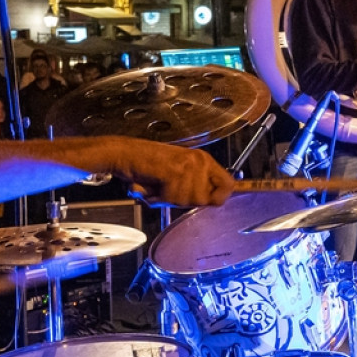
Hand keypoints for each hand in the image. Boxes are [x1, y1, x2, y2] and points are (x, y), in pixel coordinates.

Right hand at [106, 139, 234, 207]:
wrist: (127, 154)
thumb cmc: (148, 164)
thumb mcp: (180, 172)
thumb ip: (197, 184)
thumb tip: (212, 200)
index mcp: (203, 160)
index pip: (228, 184)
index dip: (220, 197)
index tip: (211, 201)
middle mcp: (200, 161)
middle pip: (205, 199)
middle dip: (186, 201)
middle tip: (170, 190)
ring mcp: (189, 166)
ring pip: (189, 200)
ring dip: (171, 199)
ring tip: (161, 186)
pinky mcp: (176, 171)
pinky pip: (175, 197)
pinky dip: (162, 197)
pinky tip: (155, 185)